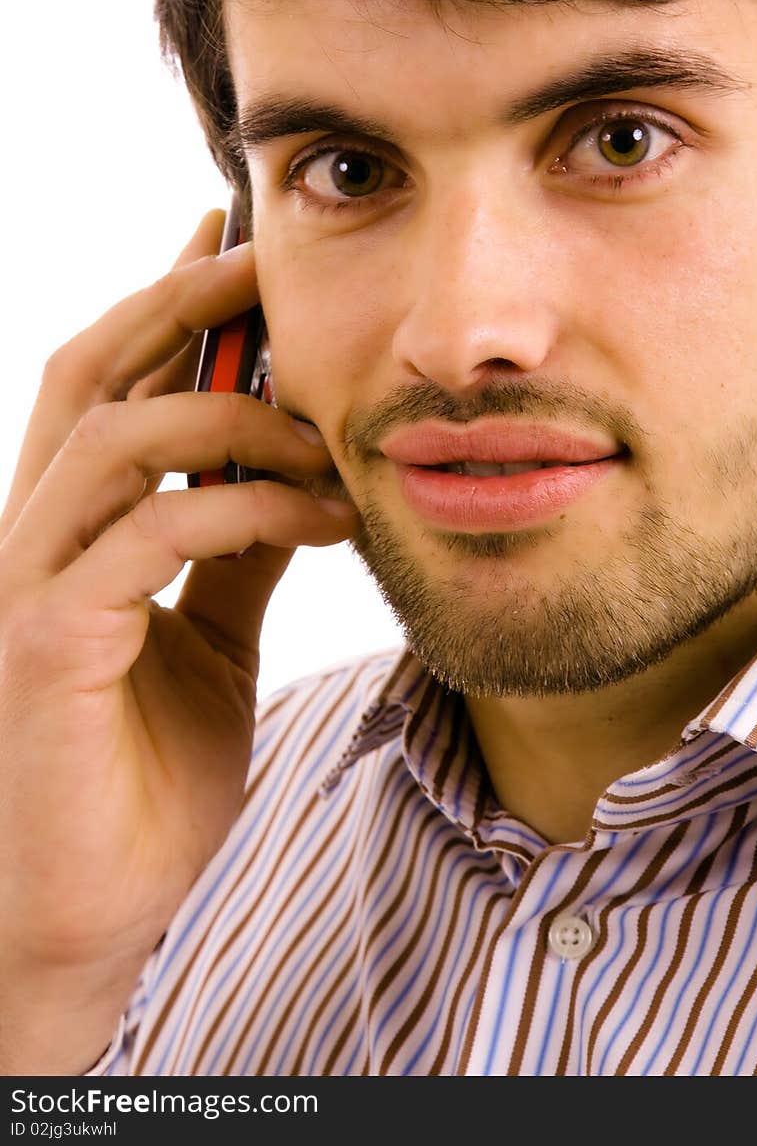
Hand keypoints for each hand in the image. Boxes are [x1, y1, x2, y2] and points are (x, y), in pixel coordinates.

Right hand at [0, 209, 359, 996]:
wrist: (94, 914)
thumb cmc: (145, 779)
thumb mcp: (213, 640)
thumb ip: (239, 554)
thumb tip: (295, 477)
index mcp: (73, 530)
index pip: (112, 383)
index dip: (166, 304)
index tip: (235, 245)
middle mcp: (34, 535)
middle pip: (90, 370)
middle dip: (180, 300)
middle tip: (265, 259)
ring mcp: (28, 582)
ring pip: (114, 433)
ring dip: (231, 411)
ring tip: (325, 429)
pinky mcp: (45, 639)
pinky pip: (150, 533)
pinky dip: (242, 505)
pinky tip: (320, 515)